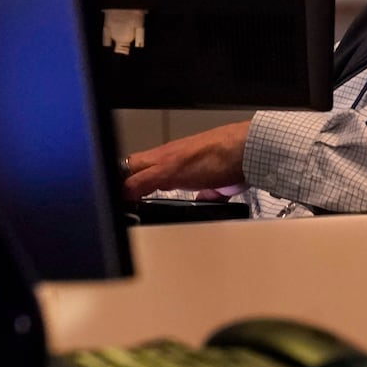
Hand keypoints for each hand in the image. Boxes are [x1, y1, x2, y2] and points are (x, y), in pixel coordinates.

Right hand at [122, 120, 251, 200]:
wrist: (251, 153)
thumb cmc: (214, 154)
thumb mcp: (170, 171)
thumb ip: (144, 180)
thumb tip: (122, 192)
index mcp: (160, 158)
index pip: (131, 168)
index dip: (119, 182)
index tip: (114, 201)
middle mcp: (176, 163)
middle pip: (153, 178)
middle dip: (142, 193)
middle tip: (134, 209)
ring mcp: (197, 172)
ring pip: (177, 187)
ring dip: (169, 199)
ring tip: (161, 213)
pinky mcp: (217, 183)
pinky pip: (205, 195)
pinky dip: (201, 203)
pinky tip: (200, 210)